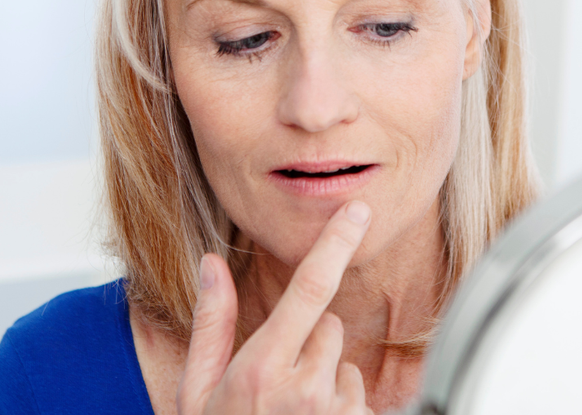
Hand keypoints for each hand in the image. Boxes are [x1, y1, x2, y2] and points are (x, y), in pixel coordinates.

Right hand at [177, 200, 373, 413]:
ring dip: (326, 381)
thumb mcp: (195, 392)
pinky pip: (359, 399)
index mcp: (261, 369)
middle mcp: (304, 389)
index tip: (358, 212)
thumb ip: (210, 325)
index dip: (335, 244)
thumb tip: (212, 264)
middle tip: (275, 386)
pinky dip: (342, 410)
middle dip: (308, 344)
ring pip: (344, 364)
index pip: (309, 289)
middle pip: (327, 327)